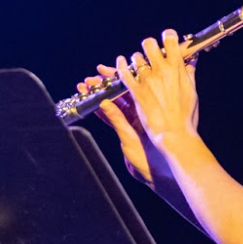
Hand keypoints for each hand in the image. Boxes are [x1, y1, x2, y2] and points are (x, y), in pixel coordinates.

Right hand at [76, 66, 157, 182]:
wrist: (158, 173)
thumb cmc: (154, 155)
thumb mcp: (131, 136)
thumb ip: (117, 120)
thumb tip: (104, 103)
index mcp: (146, 108)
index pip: (129, 87)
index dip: (115, 78)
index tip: (103, 70)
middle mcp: (140, 112)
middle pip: (120, 93)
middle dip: (104, 86)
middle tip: (90, 80)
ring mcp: (133, 121)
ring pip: (114, 104)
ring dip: (99, 97)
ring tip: (85, 89)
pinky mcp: (126, 131)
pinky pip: (112, 118)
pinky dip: (102, 111)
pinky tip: (91, 105)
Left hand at [116, 28, 198, 150]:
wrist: (174, 133)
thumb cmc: (186, 115)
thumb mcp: (192, 91)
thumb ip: (189, 73)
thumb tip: (191, 60)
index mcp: (177, 69)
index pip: (170, 41)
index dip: (168, 36)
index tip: (167, 38)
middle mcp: (161, 71)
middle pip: (150, 44)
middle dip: (150, 45)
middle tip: (151, 50)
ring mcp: (147, 80)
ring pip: (136, 58)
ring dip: (138, 59)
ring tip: (140, 64)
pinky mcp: (136, 91)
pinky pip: (124, 73)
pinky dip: (121, 66)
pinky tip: (121, 62)